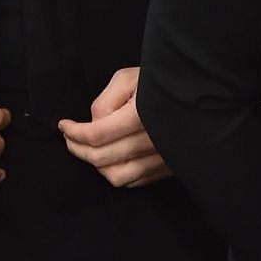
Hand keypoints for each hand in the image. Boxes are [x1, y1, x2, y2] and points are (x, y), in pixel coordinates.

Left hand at [59, 67, 170, 188]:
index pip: (96, 135)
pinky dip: (118, 173)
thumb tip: (93, 125)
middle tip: (70, 138)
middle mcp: (154, 141)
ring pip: (117, 176)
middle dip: (78, 149)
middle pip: (102, 158)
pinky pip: (136, 181)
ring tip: (92, 151)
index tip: (64, 125)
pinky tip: (114, 158)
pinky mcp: (169, 167)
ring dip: (98, 166)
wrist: (196, 95)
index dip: (73, 133)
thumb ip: (104, 102)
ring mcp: (163, 158)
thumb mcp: (127, 79)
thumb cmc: (158, 83)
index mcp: (142, 116)